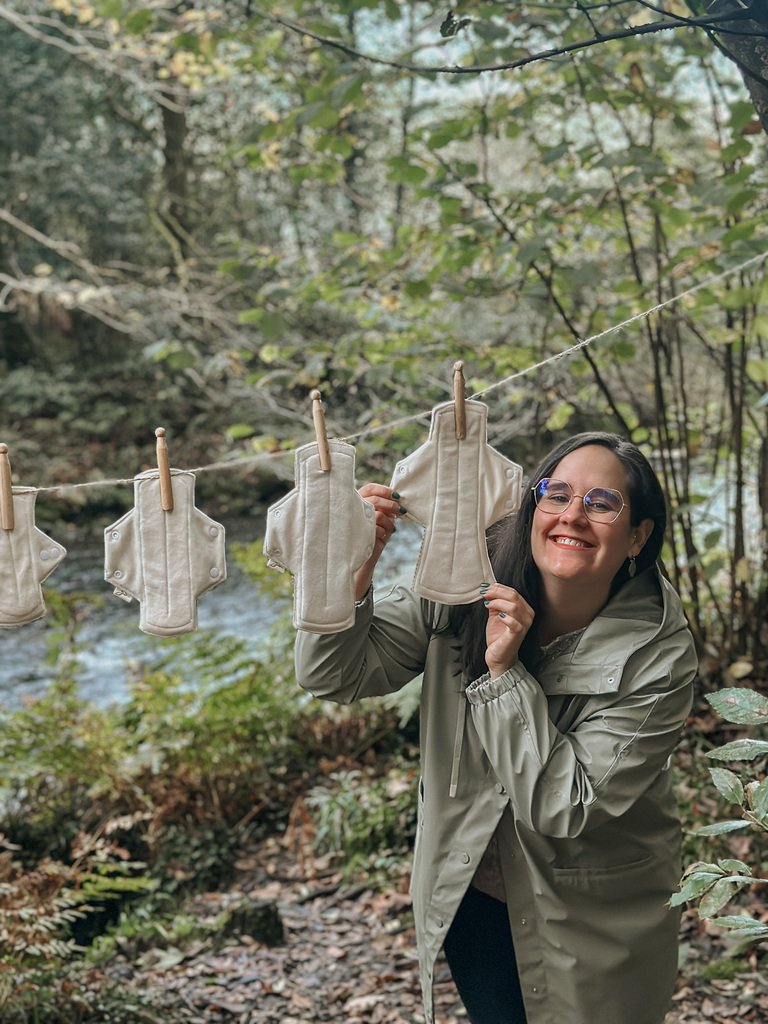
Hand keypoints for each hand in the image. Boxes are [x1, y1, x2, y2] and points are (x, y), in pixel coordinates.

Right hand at [354, 483, 405, 599]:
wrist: (364, 556)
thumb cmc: (373, 534)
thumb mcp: (381, 517)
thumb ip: (386, 507)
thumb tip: (398, 498)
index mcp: (358, 501)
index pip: (370, 488)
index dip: (384, 490)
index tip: (396, 496)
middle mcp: (353, 509)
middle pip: (375, 500)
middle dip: (391, 505)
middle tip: (400, 511)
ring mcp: (355, 521)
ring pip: (378, 514)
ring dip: (388, 522)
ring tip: (389, 529)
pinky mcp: (359, 533)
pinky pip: (377, 528)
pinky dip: (384, 532)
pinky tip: (382, 536)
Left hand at [481, 584, 534, 678]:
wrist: (499, 656)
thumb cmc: (499, 636)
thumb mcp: (496, 614)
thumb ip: (494, 602)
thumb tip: (488, 589)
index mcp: (524, 609)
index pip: (514, 592)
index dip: (498, 588)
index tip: (485, 588)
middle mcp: (528, 616)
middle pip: (514, 596)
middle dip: (496, 592)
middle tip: (484, 593)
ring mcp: (524, 625)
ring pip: (514, 606)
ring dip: (498, 602)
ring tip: (487, 604)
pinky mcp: (518, 634)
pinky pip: (514, 623)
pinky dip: (505, 617)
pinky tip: (498, 616)